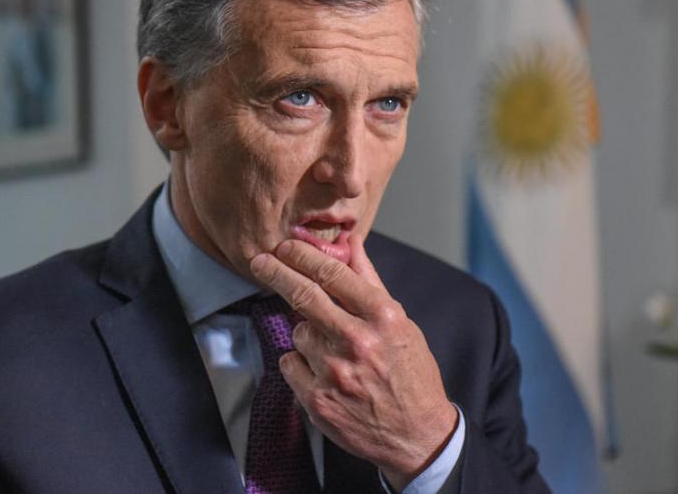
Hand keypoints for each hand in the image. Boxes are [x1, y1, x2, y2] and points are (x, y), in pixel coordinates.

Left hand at [249, 237, 458, 489]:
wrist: (416, 434)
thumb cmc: (410, 373)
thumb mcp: (400, 322)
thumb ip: (369, 281)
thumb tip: (349, 243)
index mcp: (382, 317)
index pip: (332, 275)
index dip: (302, 256)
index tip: (286, 246)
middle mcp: (357, 342)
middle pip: (303, 296)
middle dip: (276, 272)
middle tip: (260, 261)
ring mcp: (334, 372)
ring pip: (297, 333)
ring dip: (306, 332)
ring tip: (332, 349)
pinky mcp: (317, 400)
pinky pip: (289, 363)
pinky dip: (299, 362)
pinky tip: (322, 371)